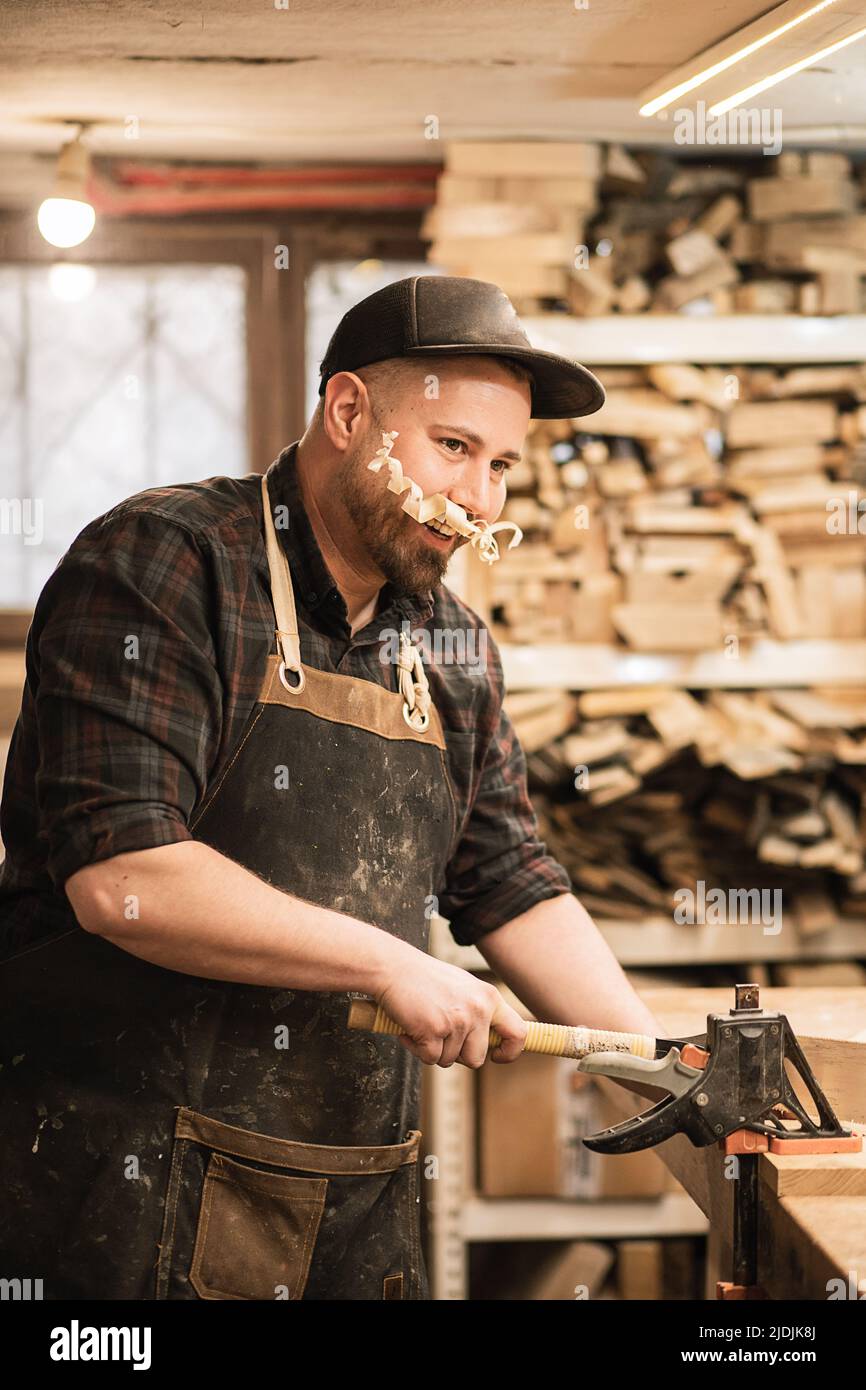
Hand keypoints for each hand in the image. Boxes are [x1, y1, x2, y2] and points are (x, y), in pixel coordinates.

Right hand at [375, 947, 526, 1067]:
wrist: (393, 967)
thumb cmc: (423, 978)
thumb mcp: (462, 987)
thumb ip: (478, 1009)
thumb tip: (488, 1041)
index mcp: (489, 997)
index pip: (517, 1032)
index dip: (510, 1051)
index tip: (497, 1056)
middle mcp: (478, 1009)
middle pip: (477, 1058)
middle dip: (456, 1055)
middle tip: (439, 1037)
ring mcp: (457, 1021)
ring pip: (449, 1060)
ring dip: (432, 1049)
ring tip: (421, 1025)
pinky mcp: (435, 1031)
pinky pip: (430, 1058)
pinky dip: (417, 1048)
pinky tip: (409, 1028)